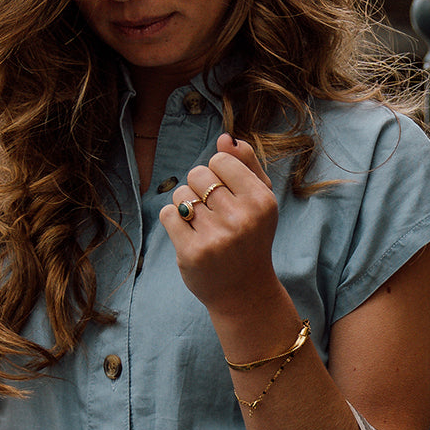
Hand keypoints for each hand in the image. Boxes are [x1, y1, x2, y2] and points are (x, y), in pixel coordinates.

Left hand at [161, 134, 281, 316]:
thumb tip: (225, 138)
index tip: (226, 195)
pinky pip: (168, 214)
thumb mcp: (260, 201)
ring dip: (186, 206)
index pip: (220, 160)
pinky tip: (189, 236)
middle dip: (199, 189)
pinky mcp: (192, 252)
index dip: (218, 174)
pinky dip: (174, 222)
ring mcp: (216, 237)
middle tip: (212, 213)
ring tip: (202, 226)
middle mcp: (241, 218)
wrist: (244, 291)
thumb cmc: (251, 239)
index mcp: (261, 200)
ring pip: (181, 194)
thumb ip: (247, 165)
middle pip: (198, 174)